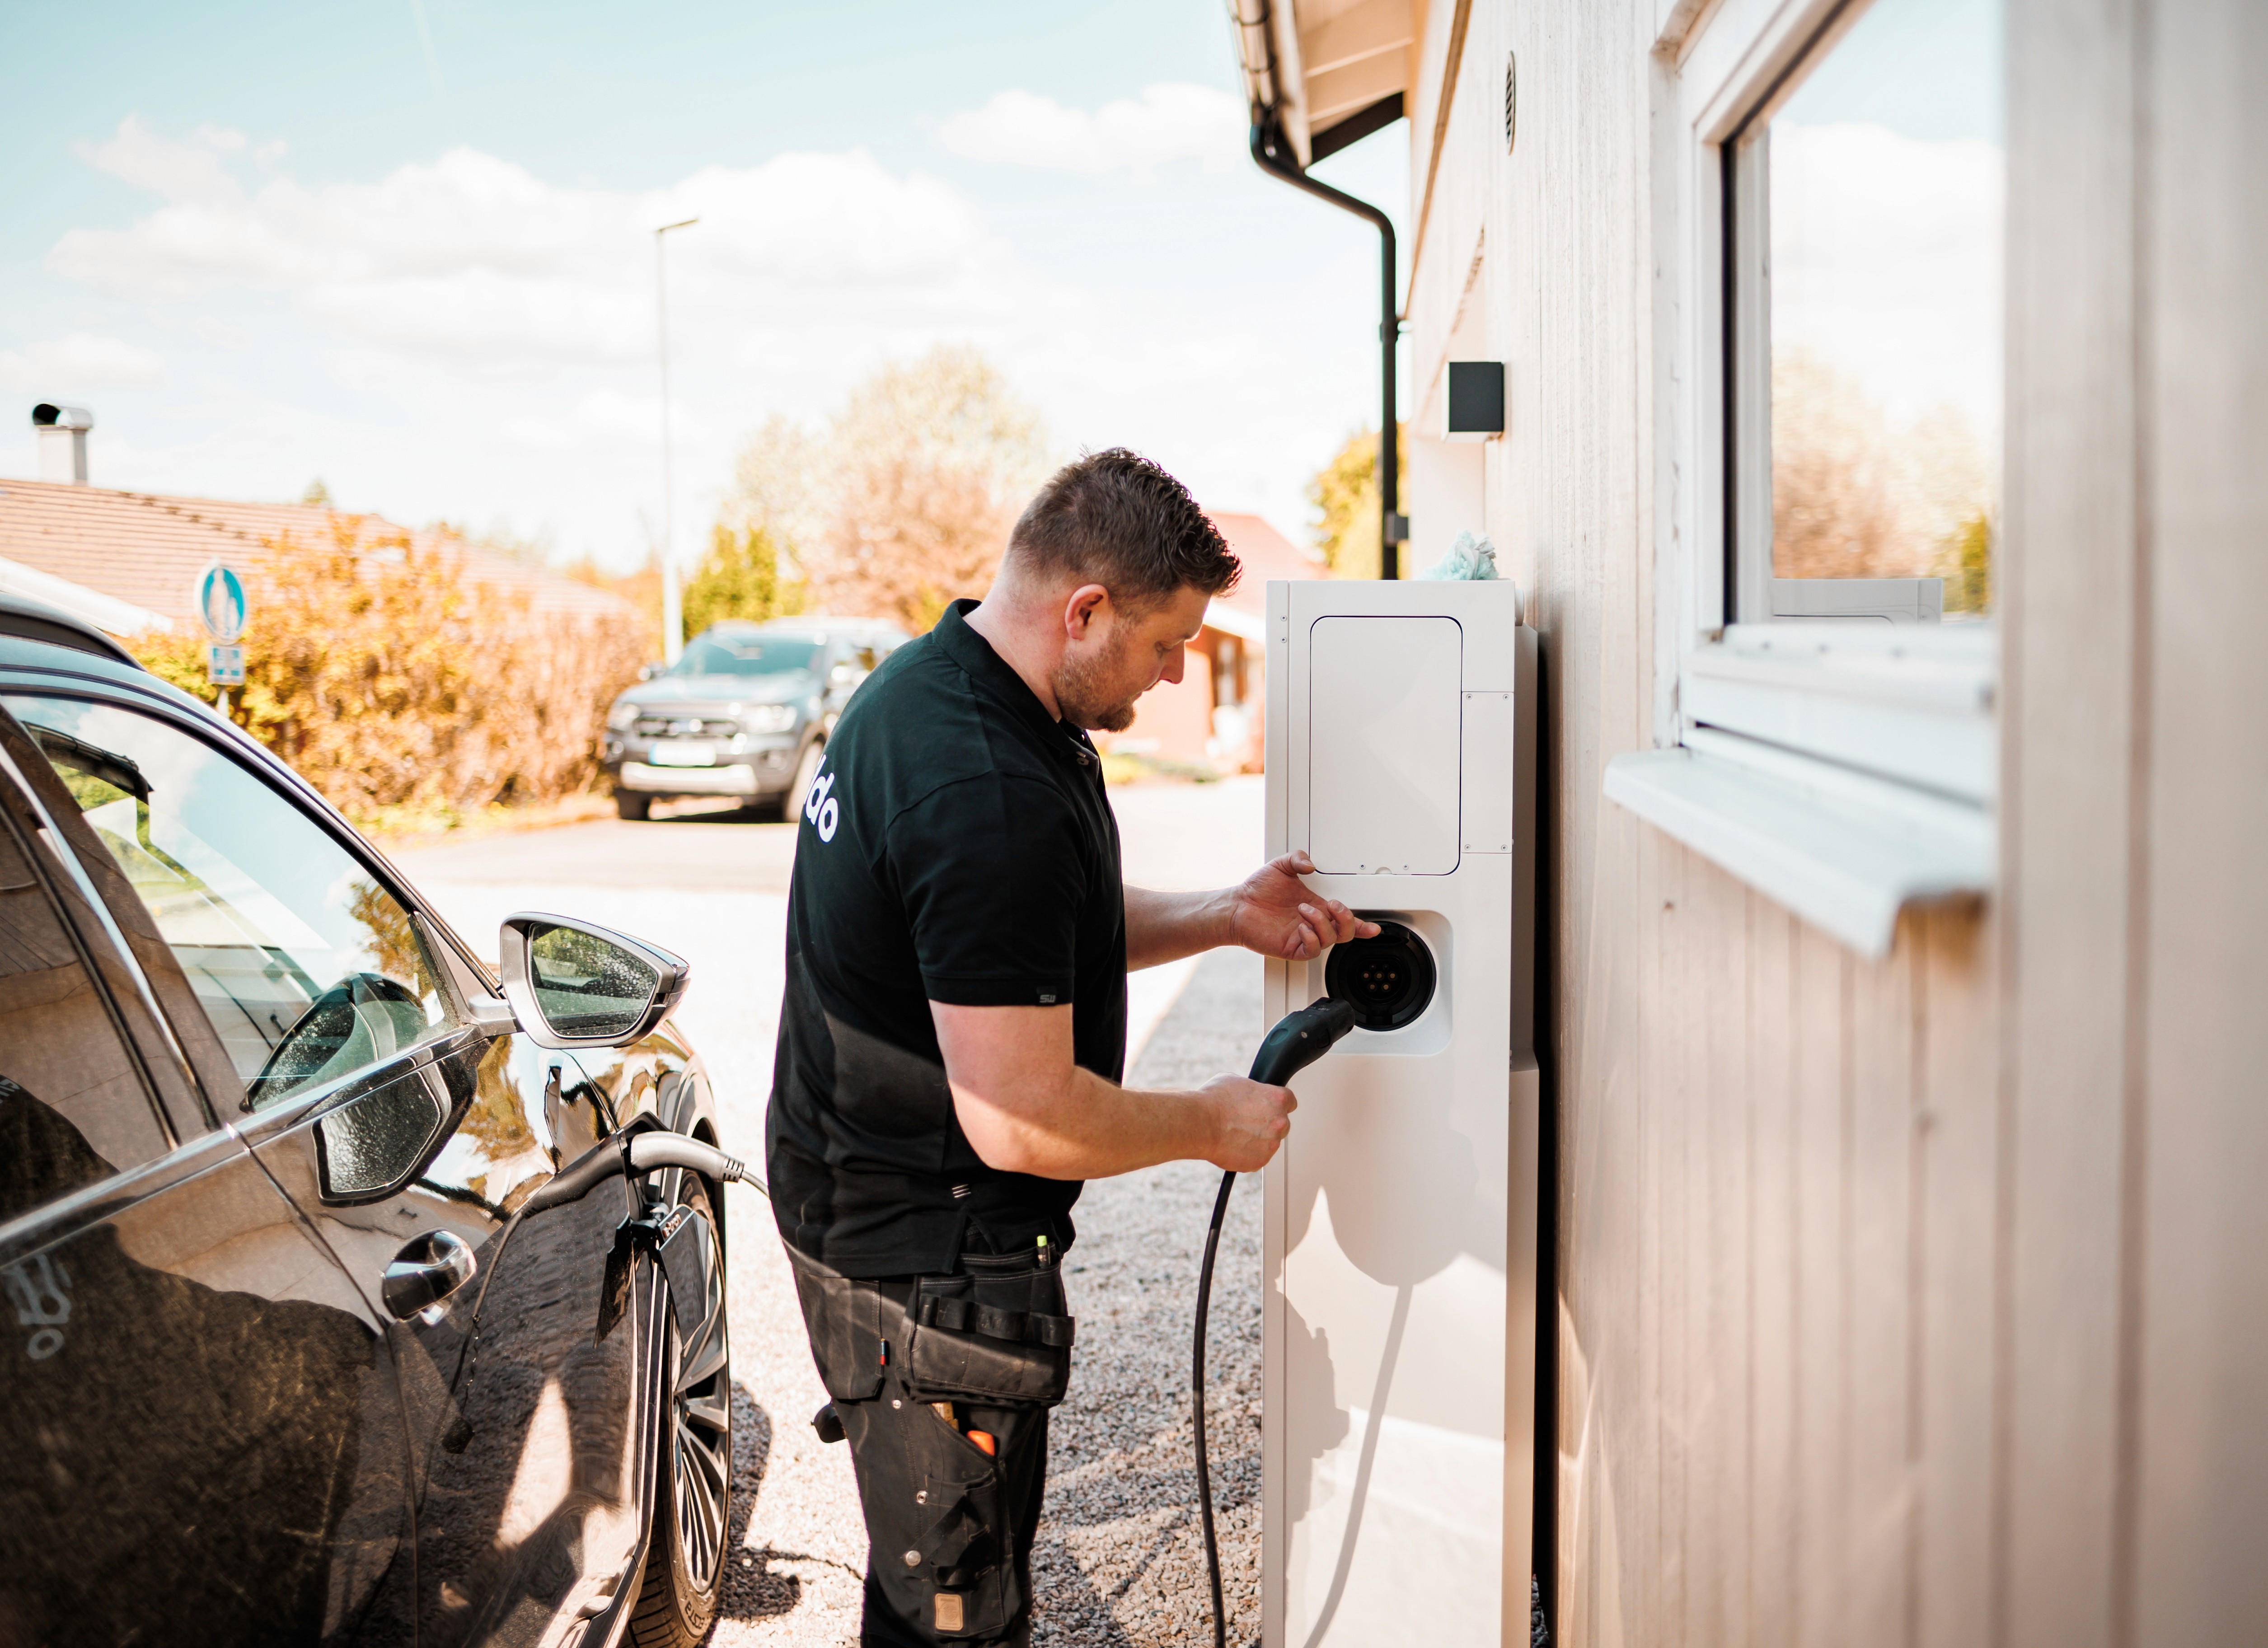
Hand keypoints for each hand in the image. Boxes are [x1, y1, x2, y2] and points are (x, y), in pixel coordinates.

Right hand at [1198, 1073, 1296, 1171]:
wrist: (1199, 1124)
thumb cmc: (1213, 1101)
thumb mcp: (1235, 1081)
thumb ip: (1251, 1090)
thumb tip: (1250, 1094)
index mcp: (1277, 1099)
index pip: (1290, 1102)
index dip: (1277, 1104)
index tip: (1269, 1107)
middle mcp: (1279, 1122)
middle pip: (1281, 1124)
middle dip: (1267, 1124)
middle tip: (1247, 1122)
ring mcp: (1271, 1144)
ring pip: (1269, 1143)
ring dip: (1257, 1140)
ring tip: (1235, 1133)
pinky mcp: (1260, 1161)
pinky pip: (1257, 1157)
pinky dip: (1247, 1154)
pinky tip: (1232, 1145)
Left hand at [1227, 851, 1379, 959]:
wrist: (1237, 906)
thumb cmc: (1257, 890)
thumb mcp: (1281, 866)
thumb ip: (1297, 859)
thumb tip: (1311, 864)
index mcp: (1316, 907)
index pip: (1343, 919)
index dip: (1362, 925)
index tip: (1374, 927)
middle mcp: (1313, 923)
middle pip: (1345, 932)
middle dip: (1347, 919)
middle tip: (1333, 906)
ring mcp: (1303, 937)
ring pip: (1330, 939)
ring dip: (1321, 922)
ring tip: (1303, 910)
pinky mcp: (1292, 948)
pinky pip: (1312, 949)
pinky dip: (1311, 937)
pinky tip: (1300, 926)